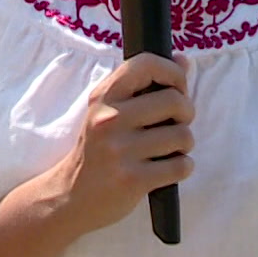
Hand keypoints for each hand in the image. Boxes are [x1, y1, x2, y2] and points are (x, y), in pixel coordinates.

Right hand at [46, 52, 192, 236]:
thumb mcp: (108, 110)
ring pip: (183, 136)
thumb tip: (183, 61)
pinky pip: (181, 165)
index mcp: (103, 97)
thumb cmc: (98, 149)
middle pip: (175, 101)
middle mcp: (109, 119)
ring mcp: (120, 151)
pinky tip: (166, 169)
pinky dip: (182, 167)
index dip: (173, 72)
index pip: (147, 64)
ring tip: (167, 150)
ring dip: (184, 144)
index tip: (176, 88)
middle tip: (175, 124)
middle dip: (186, 114)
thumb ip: (143, 85)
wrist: (71, 195)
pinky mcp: (132, 180)